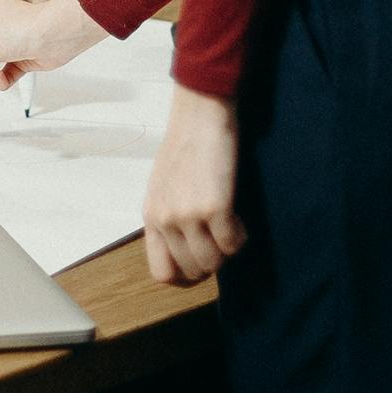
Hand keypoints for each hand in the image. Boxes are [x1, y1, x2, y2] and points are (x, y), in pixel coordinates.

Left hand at [142, 84, 246, 284]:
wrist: (199, 115)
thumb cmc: (186, 146)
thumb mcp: (163, 187)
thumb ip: (168, 217)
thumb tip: (185, 247)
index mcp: (151, 216)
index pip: (162, 272)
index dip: (185, 277)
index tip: (202, 266)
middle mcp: (165, 220)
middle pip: (191, 270)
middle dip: (211, 263)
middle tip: (222, 243)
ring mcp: (188, 216)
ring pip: (213, 263)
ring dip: (227, 252)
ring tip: (231, 230)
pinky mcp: (214, 207)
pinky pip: (232, 244)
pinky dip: (240, 238)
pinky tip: (240, 221)